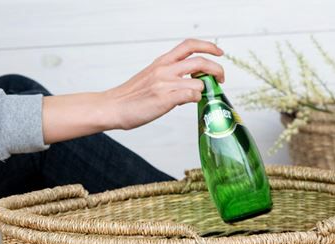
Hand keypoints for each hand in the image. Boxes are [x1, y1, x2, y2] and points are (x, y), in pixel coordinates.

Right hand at [106, 39, 223, 129]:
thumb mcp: (151, 79)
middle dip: (217, 69)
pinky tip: (188, 102)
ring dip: (203, 90)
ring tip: (198, 97)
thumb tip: (190, 88)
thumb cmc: (131, 97)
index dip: (208, 46)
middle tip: (221, 79)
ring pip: (198, 81)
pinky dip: (195, 99)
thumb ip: (170, 78)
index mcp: (162, 62)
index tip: (218, 52)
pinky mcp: (165, 99)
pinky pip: (191, 95)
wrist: (113, 107)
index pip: (189, 45)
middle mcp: (165, 69)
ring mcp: (165, 84)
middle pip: (200, 61)